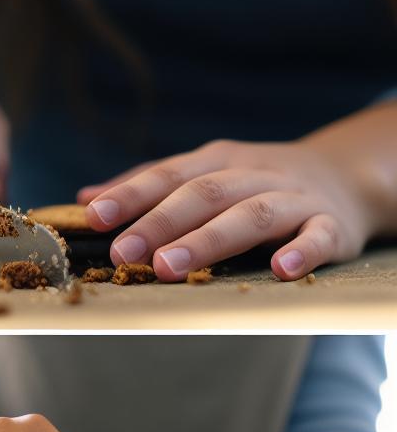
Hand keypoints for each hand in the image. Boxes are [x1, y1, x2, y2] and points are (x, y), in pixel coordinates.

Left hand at [77, 139, 375, 280]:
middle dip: (159, 224)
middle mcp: (254, 174)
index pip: (168, 175)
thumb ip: (148, 186)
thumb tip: (84, 200)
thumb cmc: (256, 182)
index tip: (95, 217)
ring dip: (208, 241)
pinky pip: (317, 236)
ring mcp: (294, 198)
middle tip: (123, 254)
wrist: (347, 176)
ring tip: (169, 267)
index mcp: (217, 161)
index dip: (130, 195)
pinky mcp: (331, 225)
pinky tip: (281, 270)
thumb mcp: (205, 173)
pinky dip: (302, 251)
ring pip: (252, 214)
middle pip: (203, 195)